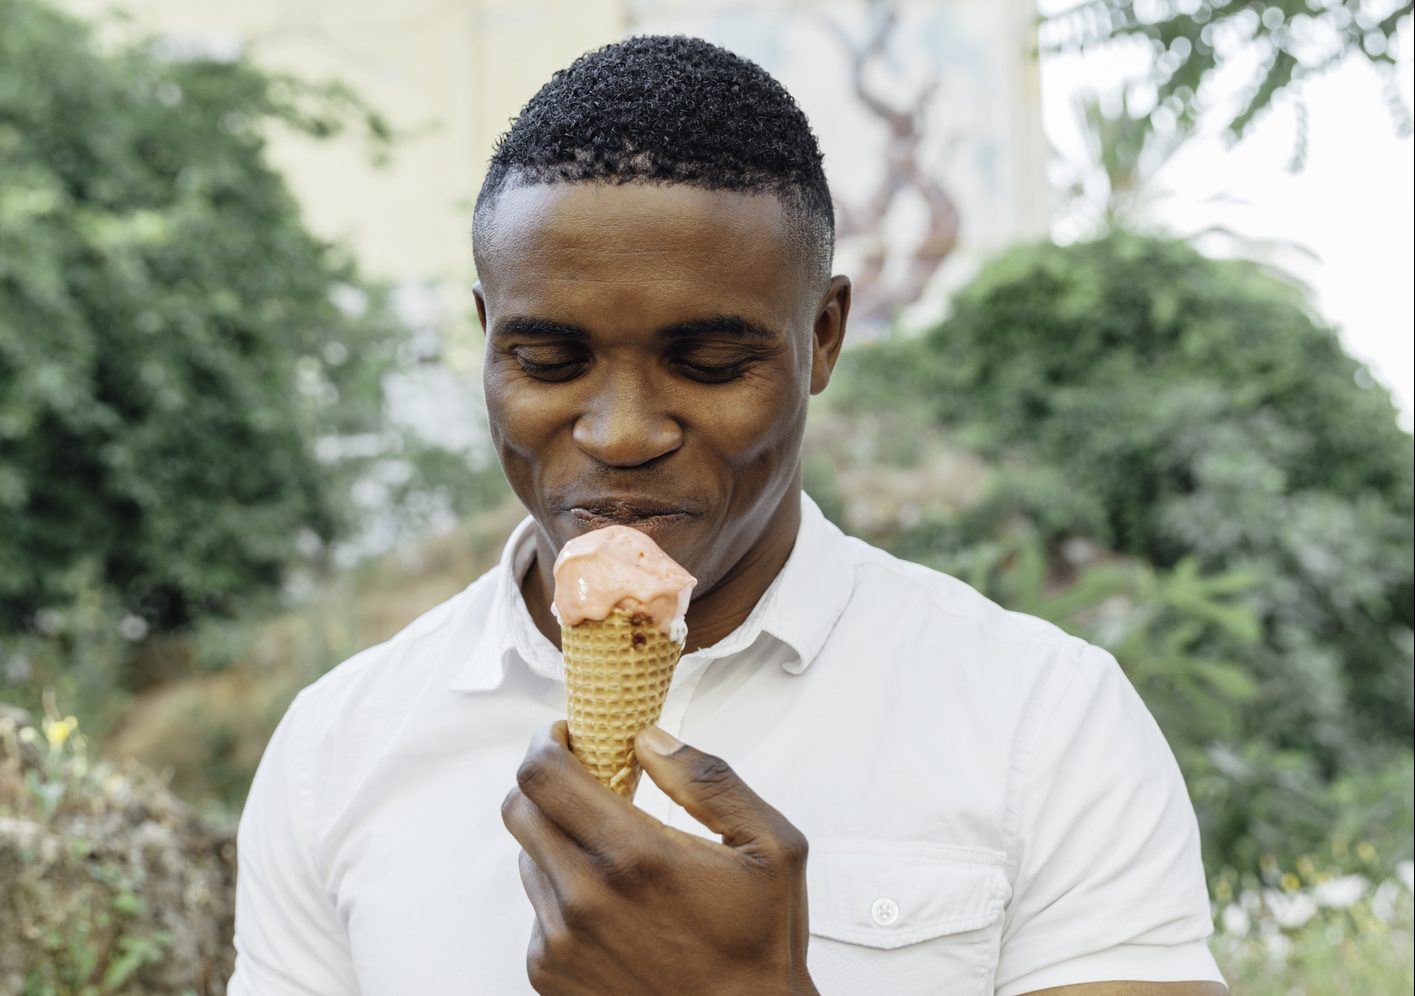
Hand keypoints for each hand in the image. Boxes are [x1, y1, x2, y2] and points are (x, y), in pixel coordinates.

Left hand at [501, 721, 817, 995]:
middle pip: (520, 810)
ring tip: (613, 855)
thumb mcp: (771, 846)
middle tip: (585, 783)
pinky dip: (564, 892)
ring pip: (529, 858)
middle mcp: (585, 898)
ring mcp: (560, 941)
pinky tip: (613, 906)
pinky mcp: (549, 973)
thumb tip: (648, 740)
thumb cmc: (760, 943)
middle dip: (548, 784)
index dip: (546, 744)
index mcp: (636, 857)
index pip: (543, 776)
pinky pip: (537, 909)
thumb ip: (707, 780)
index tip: (566, 737)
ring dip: (558, 840)